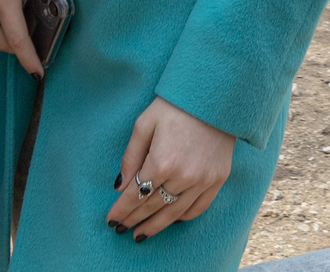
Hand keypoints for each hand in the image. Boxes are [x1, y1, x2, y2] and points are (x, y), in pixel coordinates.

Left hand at [107, 97, 233, 240]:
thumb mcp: (144, 124)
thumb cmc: (175, 105)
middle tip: (121, 229)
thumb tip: (121, 186)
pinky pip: (198, 208)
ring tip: (141, 234)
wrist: (214, 95)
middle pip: (152, 207)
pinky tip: (171, 219)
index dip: (121, 210)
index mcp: (161, 162)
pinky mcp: (218, 179)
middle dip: (134, 219)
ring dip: (156, 226)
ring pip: (174, 213)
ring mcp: (203, 180)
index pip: (135, 196)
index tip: (111, 220)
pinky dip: (183, 217)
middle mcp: (183, 177)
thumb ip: (131, 156)